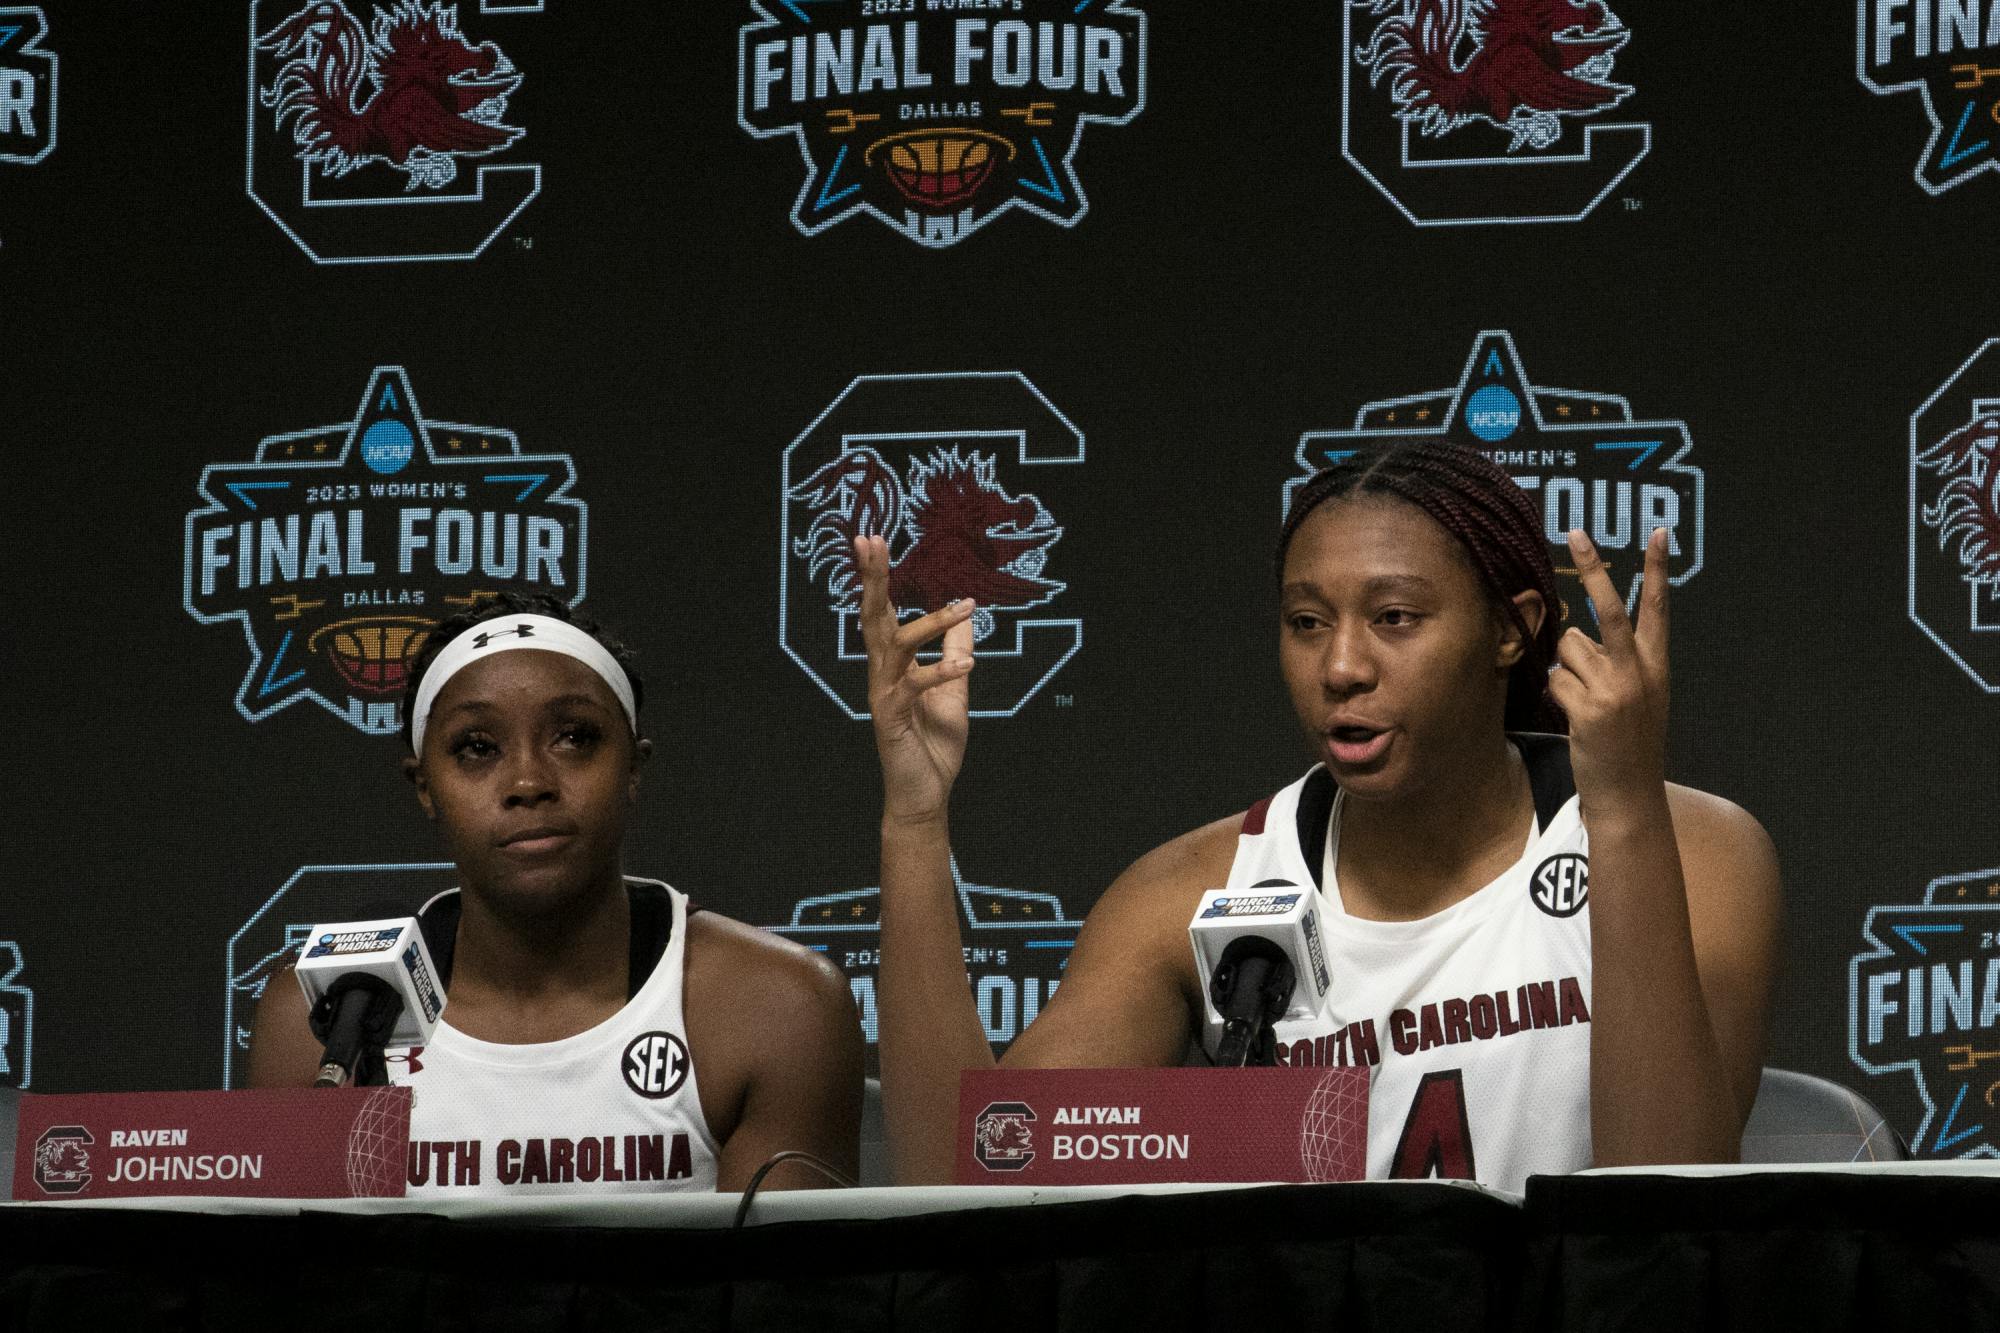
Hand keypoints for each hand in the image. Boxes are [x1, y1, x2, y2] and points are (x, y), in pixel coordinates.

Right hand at [856, 535, 975, 825]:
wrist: (924, 794)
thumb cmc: (933, 744)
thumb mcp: (954, 691)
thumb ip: (955, 653)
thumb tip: (967, 619)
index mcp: (892, 665)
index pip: (881, 612)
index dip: (876, 577)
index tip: (873, 539)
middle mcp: (881, 674)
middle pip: (873, 617)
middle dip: (874, 578)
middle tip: (870, 540)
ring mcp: (883, 695)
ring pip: (897, 646)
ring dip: (929, 623)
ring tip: (963, 606)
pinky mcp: (893, 719)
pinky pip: (916, 687)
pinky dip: (942, 672)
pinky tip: (968, 662)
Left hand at [1549, 527, 1670, 820]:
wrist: (1629, 795)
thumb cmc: (1628, 744)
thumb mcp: (1637, 698)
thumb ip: (1614, 663)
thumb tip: (1574, 635)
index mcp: (1657, 666)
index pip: (1658, 608)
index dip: (1656, 569)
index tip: (1658, 532)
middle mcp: (1640, 671)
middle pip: (1611, 608)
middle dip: (1592, 567)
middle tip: (1574, 531)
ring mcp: (1616, 689)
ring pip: (1570, 649)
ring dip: (1565, 671)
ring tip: (1584, 704)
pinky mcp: (1591, 708)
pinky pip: (1556, 681)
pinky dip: (1557, 697)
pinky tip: (1575, 721)